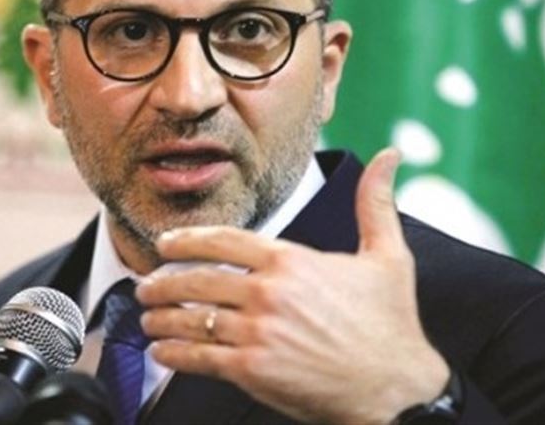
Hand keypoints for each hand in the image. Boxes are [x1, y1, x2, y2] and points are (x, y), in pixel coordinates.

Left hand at [136, 148, 448, 423]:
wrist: (398, 389)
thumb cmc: (392, 326)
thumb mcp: (389, 255)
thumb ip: (376, 203)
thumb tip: (389, 156)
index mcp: (292, 261)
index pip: (224, 241)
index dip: (186, 241)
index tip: (166, 245)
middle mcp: (269, 292)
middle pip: (198, 280)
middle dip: (163, 283)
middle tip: (146, 287)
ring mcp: (258, 332)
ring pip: (193, 320)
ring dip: (162, 320)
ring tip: (148, 320)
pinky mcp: (254, 370)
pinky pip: (199, 358)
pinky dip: (173, 354)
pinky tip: (162, 352)